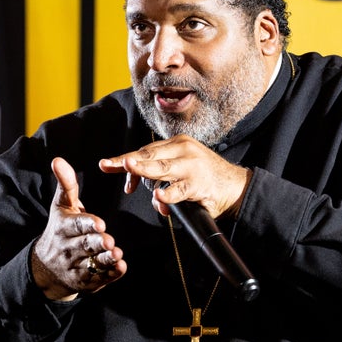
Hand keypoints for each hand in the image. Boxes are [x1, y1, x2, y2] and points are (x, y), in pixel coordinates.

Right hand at [32, 157, 125, 300]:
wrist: (45, 267)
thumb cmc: (60, 229)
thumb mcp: (61, 206)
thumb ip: (65, 184)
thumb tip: (58, 160)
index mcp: (63, 228)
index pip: (76, 226)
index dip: (87, 224)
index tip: (100, 223)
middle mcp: (68, 248)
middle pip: (84, 245)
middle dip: (97, 243)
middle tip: (110, 241)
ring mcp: (76, 266)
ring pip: (92, 264)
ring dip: (105, 260)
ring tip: (117, 254)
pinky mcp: (86, 281)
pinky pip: (99, 279)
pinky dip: (110, 275)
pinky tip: (120, 268)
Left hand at [98, 134, 251, 218]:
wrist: (235, 186)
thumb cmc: (204, 178)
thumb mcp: (180, 171)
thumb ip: (159, 178)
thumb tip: (136, 188)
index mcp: (176, 144)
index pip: (146, 150)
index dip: (125, 160)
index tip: (107, 165)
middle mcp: (183, 150)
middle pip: (149, 155)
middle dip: (127, 162)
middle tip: (109, 164)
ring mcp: (191, 166)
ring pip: (162, 168)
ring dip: (144, 169)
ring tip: (129, 168)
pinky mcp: (199, 184)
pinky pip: (180, 190)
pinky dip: (169, 194)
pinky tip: (160, 197)